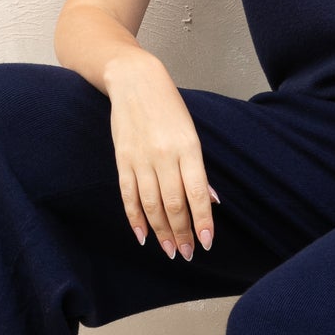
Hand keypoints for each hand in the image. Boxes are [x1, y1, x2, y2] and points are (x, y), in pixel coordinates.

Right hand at [104, 52, 219, 259]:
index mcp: (188, 148)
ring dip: (161, 231)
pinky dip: (135, 218)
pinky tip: (143, 235)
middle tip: (188, 253)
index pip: (197, 193)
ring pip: (151, 204)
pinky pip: (128, 195)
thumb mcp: (191, 133)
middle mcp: (164, 155)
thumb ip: (199, 169)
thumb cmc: (169, 107)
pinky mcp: (122, 159)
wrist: (134, 81)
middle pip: (174, 204)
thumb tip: (212, 201)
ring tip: (170, 250)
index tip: (207, 242)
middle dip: (182, 233)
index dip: (202, 221)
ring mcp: (141, 159)